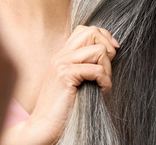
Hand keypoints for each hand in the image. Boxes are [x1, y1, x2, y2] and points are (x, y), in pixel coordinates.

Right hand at [3, 26, 118, 144]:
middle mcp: (60, 55)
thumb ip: (85, 66)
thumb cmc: (63, 109)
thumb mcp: (75, 82)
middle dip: (108, 48)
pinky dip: (105, 81)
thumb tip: (110, 53)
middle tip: (107, 70)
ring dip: (108, 69)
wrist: (43, 126)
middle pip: (92, 32)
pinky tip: (101, 91)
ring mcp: (61, 64)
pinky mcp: (64, 75)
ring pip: (98, 50)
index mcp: (62, 55)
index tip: (112, 55)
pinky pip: (97, 70)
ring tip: (102, 84)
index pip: (86, 30)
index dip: (103, 38)